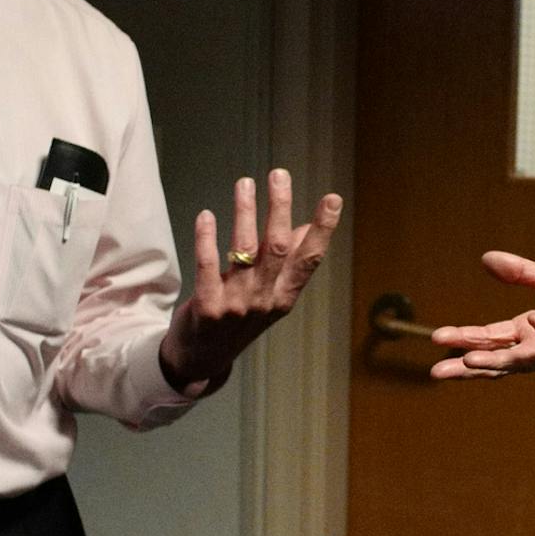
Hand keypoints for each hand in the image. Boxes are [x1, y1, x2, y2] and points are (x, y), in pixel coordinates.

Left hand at [160, 168, 342, 391]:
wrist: (201, 360)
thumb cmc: (239, 319)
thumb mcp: (269, 295)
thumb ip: (287, 263)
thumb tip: (305, 227)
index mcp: (284, 296)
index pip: (308, 259)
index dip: (322, 229)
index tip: (332, 199)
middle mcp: (265, 300)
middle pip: (276, 247)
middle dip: (279, 208)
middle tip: (279, 175)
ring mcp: (236, 306)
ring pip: (244, 251)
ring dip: (244, 213)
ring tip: (245, 183)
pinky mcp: (207, 309)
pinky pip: (208, 267)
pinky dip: (207, 239)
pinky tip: (207, 215)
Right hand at [429, 251, 534, 379]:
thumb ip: (523, 273)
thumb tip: (486, 258)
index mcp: (530, 330)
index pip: (491, 337)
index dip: (465, 338)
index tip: (438, 338)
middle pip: (499, 359)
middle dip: (470, 364)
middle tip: (439, 371)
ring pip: (525, 363)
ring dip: (499, 361)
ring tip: (471, 361)